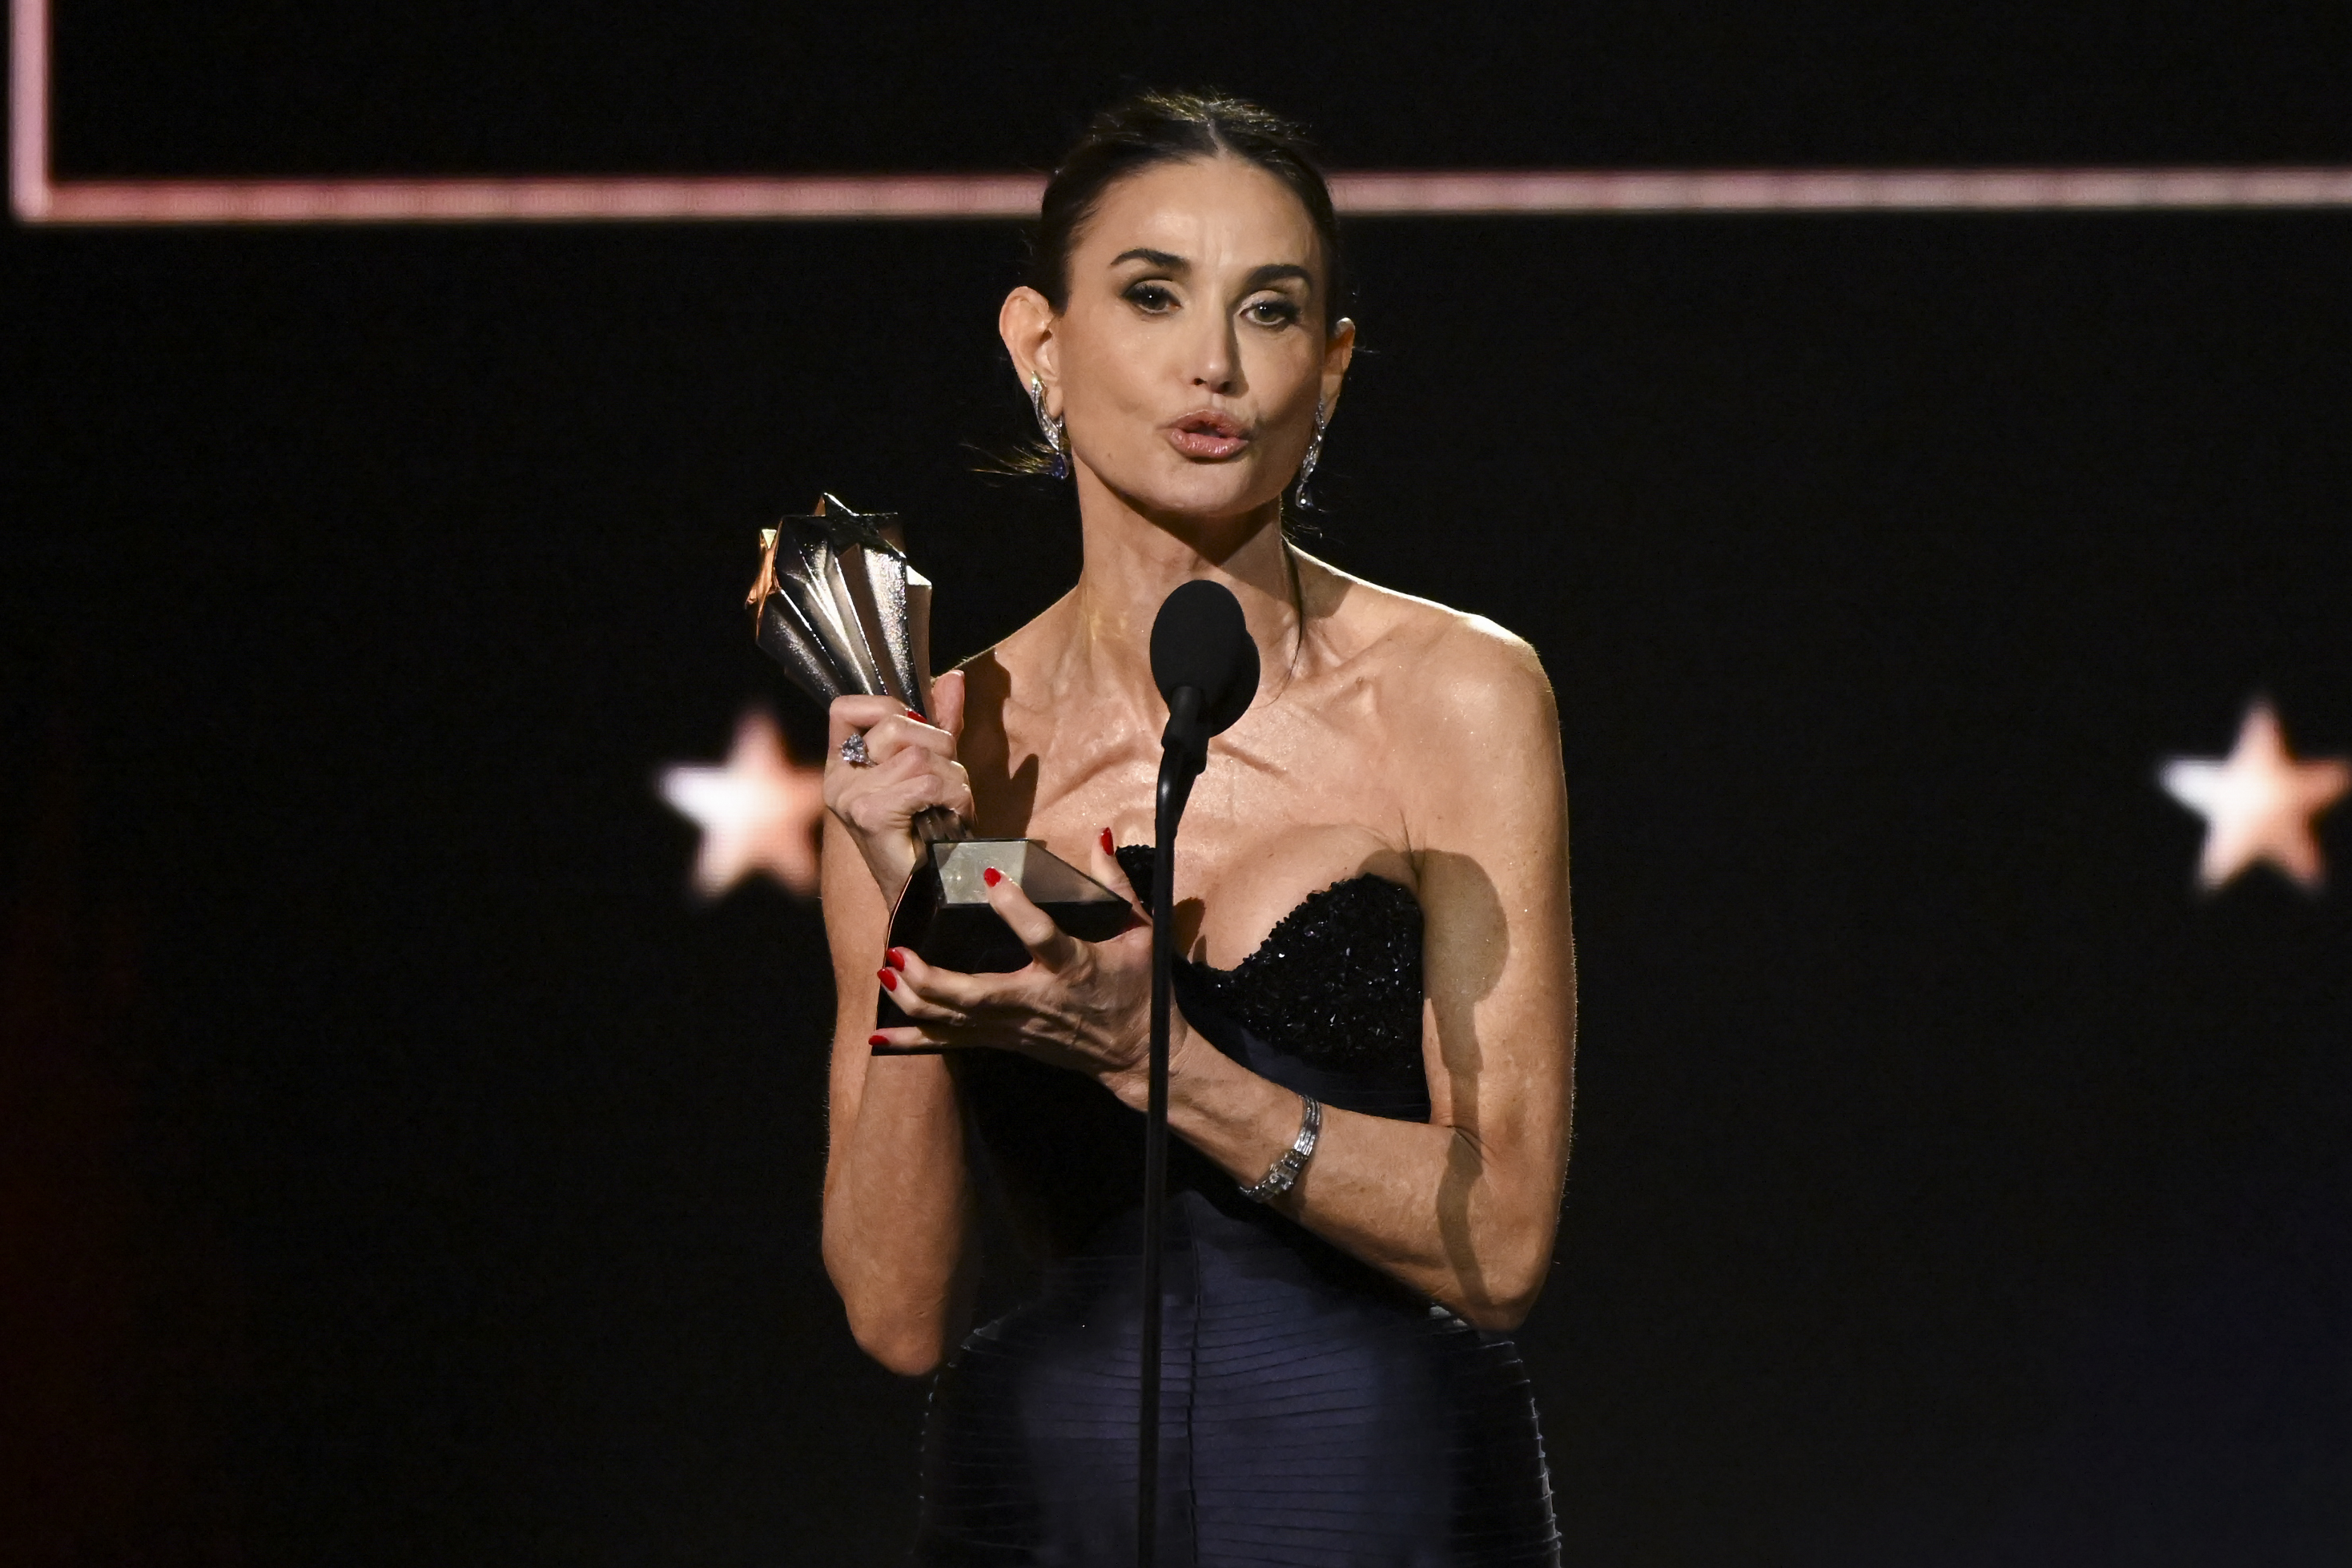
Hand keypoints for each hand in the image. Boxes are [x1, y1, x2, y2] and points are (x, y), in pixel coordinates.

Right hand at [825, 670, 972, 897]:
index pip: (845, 707)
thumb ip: (940, 723)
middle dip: (938, 746)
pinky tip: (950, 817)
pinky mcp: (869, 813)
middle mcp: (837, 780)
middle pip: (894, 725)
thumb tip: (953, 677)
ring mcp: (849, 797)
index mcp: (842, 766)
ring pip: (917, 755)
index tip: (916, 734)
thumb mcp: (933, 770)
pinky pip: (926, 781)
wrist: (930, 894)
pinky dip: (953, 796)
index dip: (888, 708)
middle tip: (945, 782)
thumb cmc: (930, 835)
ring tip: (949, 806)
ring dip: (952, 778)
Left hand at [869, 830, 1175, 1106]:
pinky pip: (953, 1043)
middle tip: (900, 952)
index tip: (995, 882)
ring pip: (956, 1020)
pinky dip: (914, 1040)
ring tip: (884, 972)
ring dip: (915, 1000)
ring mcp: (1017, 1026)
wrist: (1137, 1054)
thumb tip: (1099, 837)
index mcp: (1074, 968)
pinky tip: (879, 1035)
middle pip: (978, 994)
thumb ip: (1116, 885)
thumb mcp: (1139, 933)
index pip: (1044, 939)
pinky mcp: (1005, 1040)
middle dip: (934, 978)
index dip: (1019, 912)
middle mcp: (1039, 1000)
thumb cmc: (1139, 989)